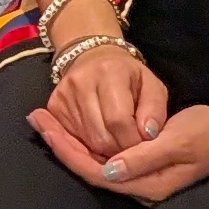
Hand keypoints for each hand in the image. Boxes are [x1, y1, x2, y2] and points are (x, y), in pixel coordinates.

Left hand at [34, 94, 208, 203]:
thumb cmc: (208, 132)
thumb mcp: (177, 141)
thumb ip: (143, 158)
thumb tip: (108, 170)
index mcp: (149, 185)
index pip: (95, 172)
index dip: (67, 150)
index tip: (45, 126)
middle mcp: (141, 187)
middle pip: (89, 169)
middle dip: (61, 144)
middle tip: (36, 117)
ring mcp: (142, 178)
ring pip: (95, 164)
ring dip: (69, 142)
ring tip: (45, 120)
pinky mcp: (143, 167)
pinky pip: (106, 158)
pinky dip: (86, 142)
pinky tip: (72, 129)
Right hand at [40, 31, 166, 158]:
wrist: (93, 58)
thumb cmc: (128, 76)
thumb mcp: (152, 86)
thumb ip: (155, 110)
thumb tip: (148, 135)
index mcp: (109, 72)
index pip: (118, 121)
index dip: (133, 141)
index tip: (143, 145)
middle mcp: (80, 82)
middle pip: (100, 136)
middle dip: (119, 150)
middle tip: (131, 147)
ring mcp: (63, 95)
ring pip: (87, 142)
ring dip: (105, 150)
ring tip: (117, 142)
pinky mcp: (54, 106)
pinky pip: (73, 139)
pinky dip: (90, 145)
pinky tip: (101, 136)